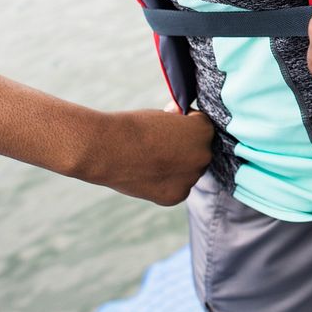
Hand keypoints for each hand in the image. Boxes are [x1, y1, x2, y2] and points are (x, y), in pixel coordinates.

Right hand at [85, 107, 213, 205]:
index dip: (184, 127)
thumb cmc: (134, 126)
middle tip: (157, 147)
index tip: (167, 128)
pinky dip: (164, 184)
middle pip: (198, 153)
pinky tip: (147, 174)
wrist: (107, 147)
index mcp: (204, 131)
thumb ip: (181, 124)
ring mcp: (192, 178)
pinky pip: (176, 188)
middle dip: (184, 150)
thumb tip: (185, 124)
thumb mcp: (165, 115)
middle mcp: (204, 155)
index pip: (202, 129)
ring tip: (149, 160)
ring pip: (187, 172)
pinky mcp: (176, 196)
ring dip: (175, 168)